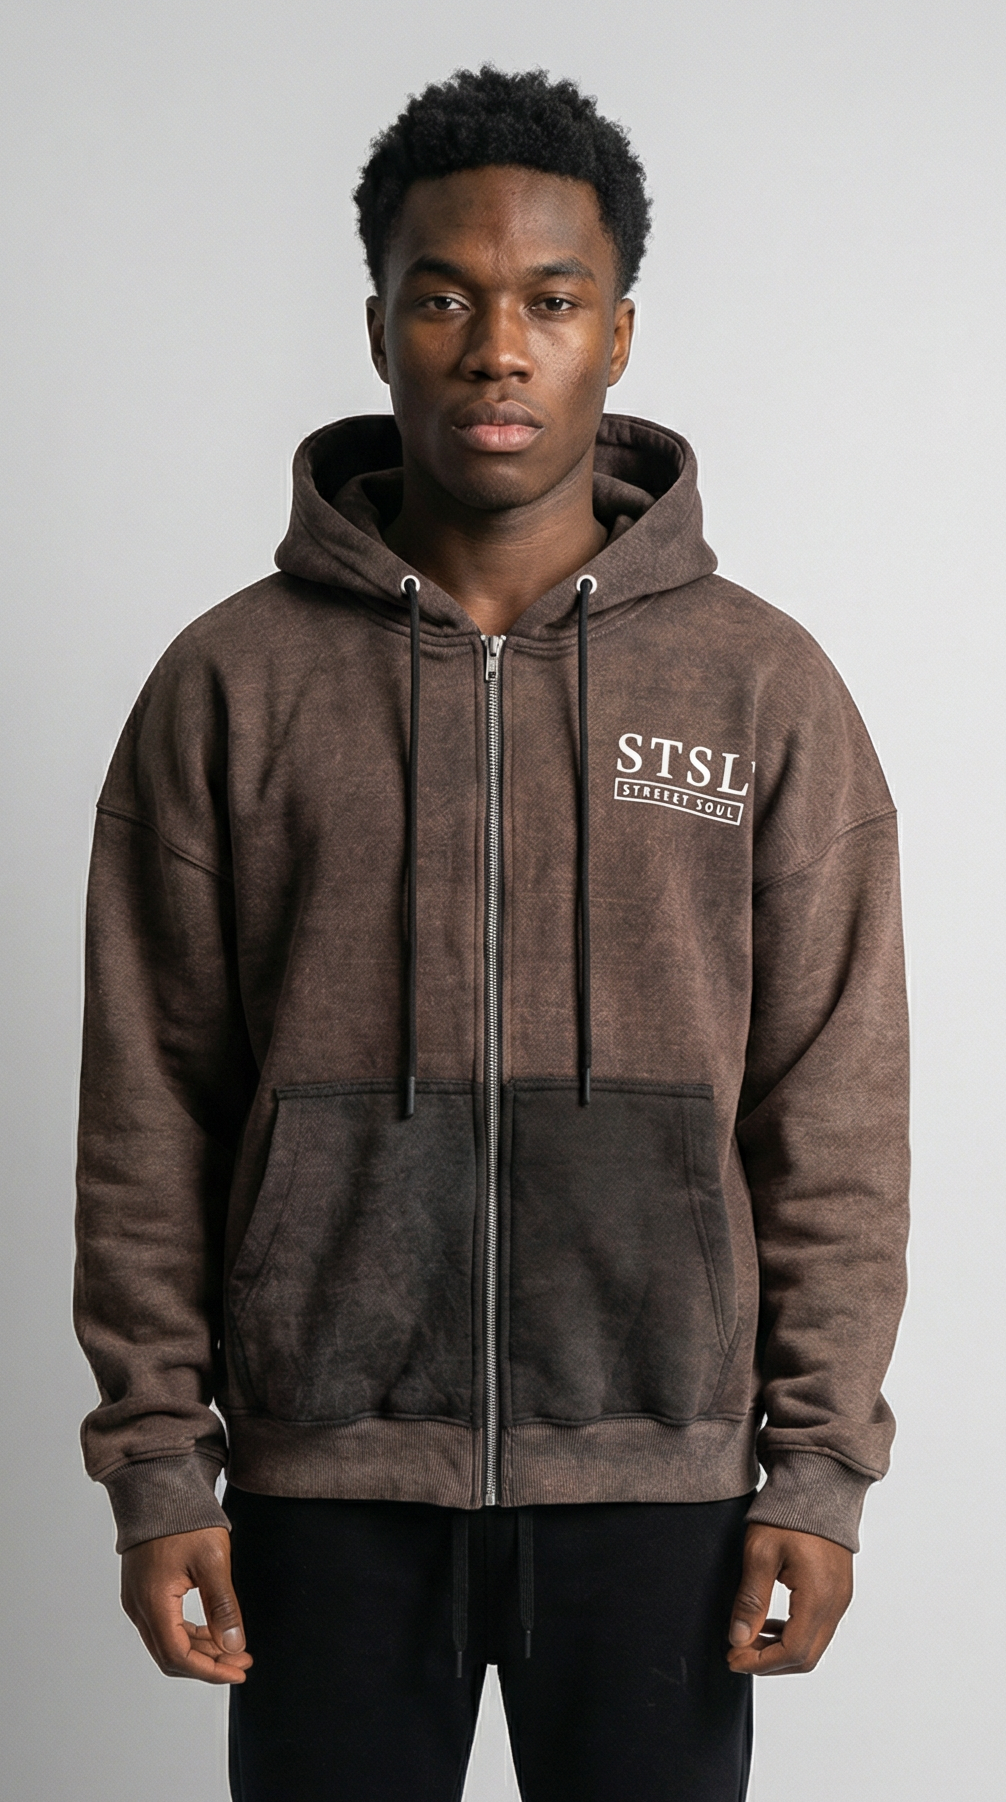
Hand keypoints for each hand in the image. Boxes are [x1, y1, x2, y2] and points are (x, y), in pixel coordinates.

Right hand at [121, 1526, 251, 1683]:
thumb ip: (223, 1606)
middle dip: (208, 1664)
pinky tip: (212, 1631)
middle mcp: (138, 1607)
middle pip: (170, 1655)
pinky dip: (188, 1634)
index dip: (210, 1670)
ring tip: (234, 1649)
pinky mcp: (141, 1591)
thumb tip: (234, 1646)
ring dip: (199, 1650)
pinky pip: (163, 1626)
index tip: (239, 1671)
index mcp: (152, 1602)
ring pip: (167, 1642)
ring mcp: (136, 1599)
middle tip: (242, 1662)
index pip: (178, 1656)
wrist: (159, 1487)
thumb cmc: (184, 1519)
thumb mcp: (213, 1561)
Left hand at [727, 1524, 852, 1674]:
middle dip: (768, 1662)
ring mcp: (840, 1599)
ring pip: (812, 1645)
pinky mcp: (838, 1592)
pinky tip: (768, 1624)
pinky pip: (818, 1628)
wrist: (818, 1486)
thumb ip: (751, 1600)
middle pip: (805, 1657)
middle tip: (736, 1654)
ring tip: (747, 1639)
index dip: (759, 1663)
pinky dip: (792, 1634)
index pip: (791, 1652)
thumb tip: (738, 1640)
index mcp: (819, 1597)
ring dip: (779, 1650)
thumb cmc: (789, 1515)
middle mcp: (836, 1604)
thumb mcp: (760, 1554)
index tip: (733, 1658)